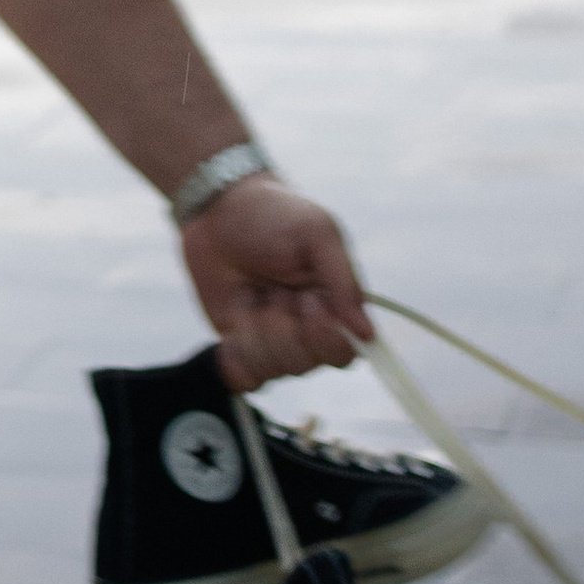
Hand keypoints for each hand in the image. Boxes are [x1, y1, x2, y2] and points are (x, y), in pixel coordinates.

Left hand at [180, 178, 369, 390]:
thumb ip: (344, 281)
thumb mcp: (317, 232)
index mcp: (335, 308)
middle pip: (303, 365)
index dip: (324, 336)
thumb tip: (367, 334)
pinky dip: (235, 355)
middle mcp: (307, 332)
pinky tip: (234, 322)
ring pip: (271, 369)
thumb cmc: (274, 214)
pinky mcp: (239, 345)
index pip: (344, 354)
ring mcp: (272, 341)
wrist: (217, 206)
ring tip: (251, 293)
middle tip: (273, 286)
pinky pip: (243, 377)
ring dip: (255, 329)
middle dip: (281, 325)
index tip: (308, 300)